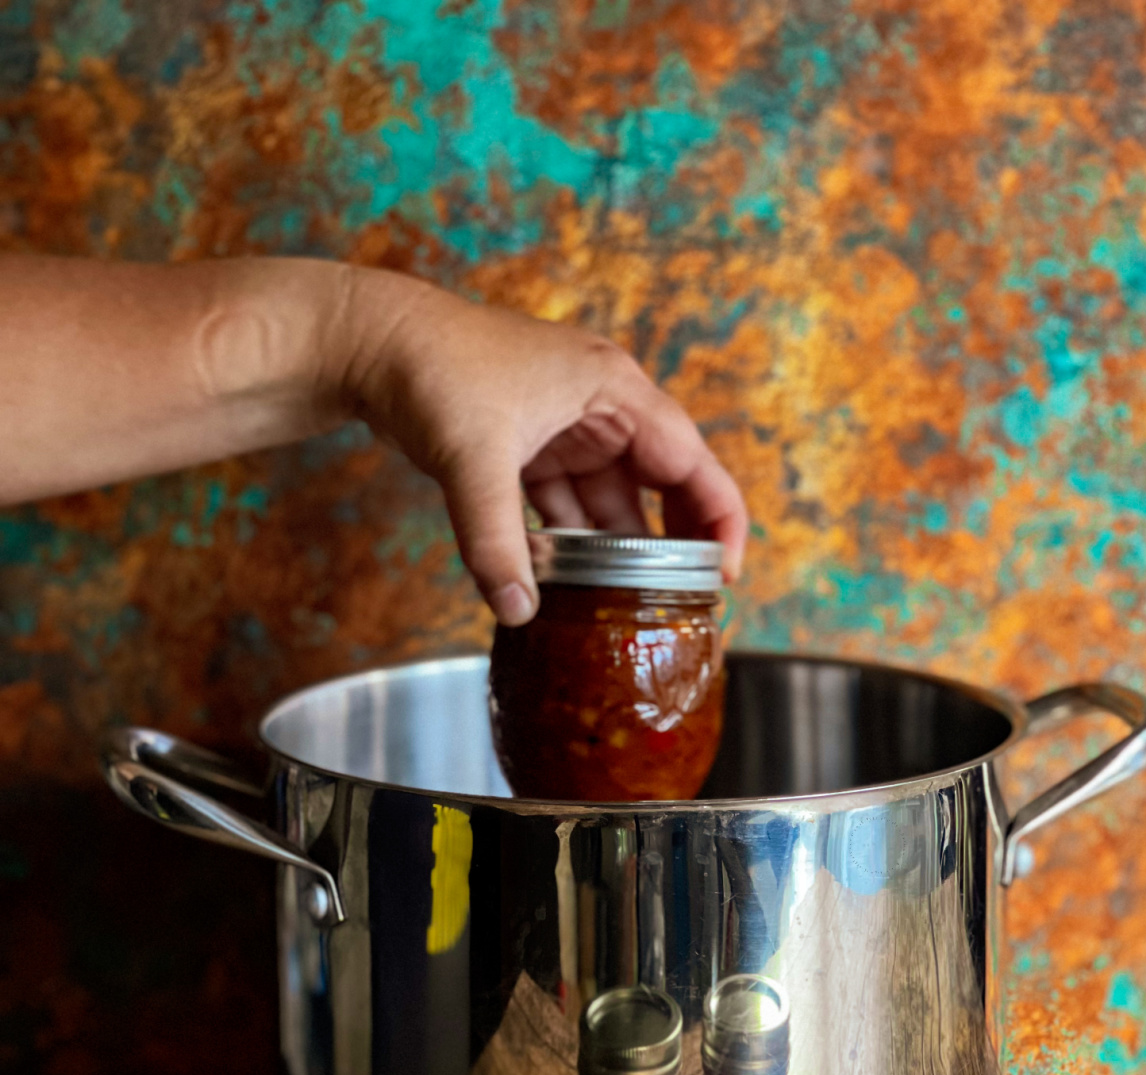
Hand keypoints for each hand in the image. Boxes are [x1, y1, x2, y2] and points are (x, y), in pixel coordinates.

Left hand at [332, 270, 747, 625]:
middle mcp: (599, 407)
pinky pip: (565, 506)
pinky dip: (568, 543)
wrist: (369, 342)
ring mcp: (564, 429)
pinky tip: (566, 584)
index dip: (717, 518)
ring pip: (608, 503)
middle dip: (671, 544)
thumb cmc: (432, 368)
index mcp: (612, 390)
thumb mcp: (471, 458)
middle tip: (682, 604)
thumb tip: (518, 610)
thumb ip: (495, 539)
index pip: (690, 460)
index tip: (724, 575)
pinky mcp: (529, 449)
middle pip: (660, 485)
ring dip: (613, 552)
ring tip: (624, 608)